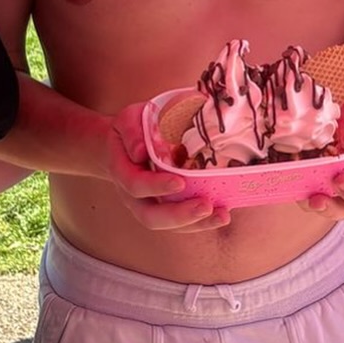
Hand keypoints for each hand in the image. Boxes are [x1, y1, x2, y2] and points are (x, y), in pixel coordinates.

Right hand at [106, 102, 229, 229]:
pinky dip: (201, 221)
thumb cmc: (132, 128)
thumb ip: (133, 131)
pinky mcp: (165, 206)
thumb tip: (142, 151)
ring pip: (167, 224)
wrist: (125, 143)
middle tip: (205, 206)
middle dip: (179, 214)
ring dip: (195, 223)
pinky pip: (180, 221)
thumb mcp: (128, 119)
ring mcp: (149, 204)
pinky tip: (222, 213)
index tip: (180, 182)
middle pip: (149, 216)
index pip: (135, 185)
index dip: (156, 186)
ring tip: (222, 215)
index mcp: (121, 170)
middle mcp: (132, 195)